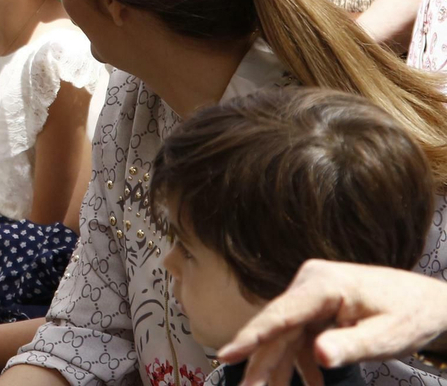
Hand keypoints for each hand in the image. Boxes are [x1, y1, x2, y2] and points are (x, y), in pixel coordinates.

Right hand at [217, 261, 446, 385]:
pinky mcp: (318, 309)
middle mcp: (309, 285)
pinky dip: (302, 365)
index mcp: (322, 285)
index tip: (226, 355)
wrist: (431, 301)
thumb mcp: (387, 336)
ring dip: (278, 368)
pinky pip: (301, 339)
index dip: (251, 336)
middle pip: (277, 329)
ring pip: (285, 337)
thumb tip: (319, 357)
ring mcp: (312, 297)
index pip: (280, 314)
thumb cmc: (412, 315)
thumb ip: (351, 345)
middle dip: (261, 363)